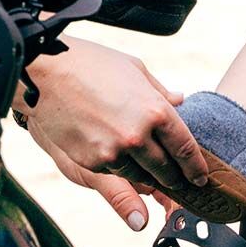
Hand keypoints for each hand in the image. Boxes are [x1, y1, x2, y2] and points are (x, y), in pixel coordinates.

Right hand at [22, 38, 209, 228]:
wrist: (43, 74)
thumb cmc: (91, 65)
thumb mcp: (135, 70)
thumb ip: (159, 92)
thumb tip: (180, 100)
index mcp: (156, 112)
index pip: (186, 148)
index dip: (196, 167)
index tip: (201, 177)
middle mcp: (138, 136)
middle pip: (167, 169)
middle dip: (176, 178)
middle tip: (181, 182)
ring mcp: (113, 152)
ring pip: (141, 176)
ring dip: (150, 177)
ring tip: (154, 175)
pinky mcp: (91, 162)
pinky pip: (115, 173)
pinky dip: (123, 171)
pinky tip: (123, 163)